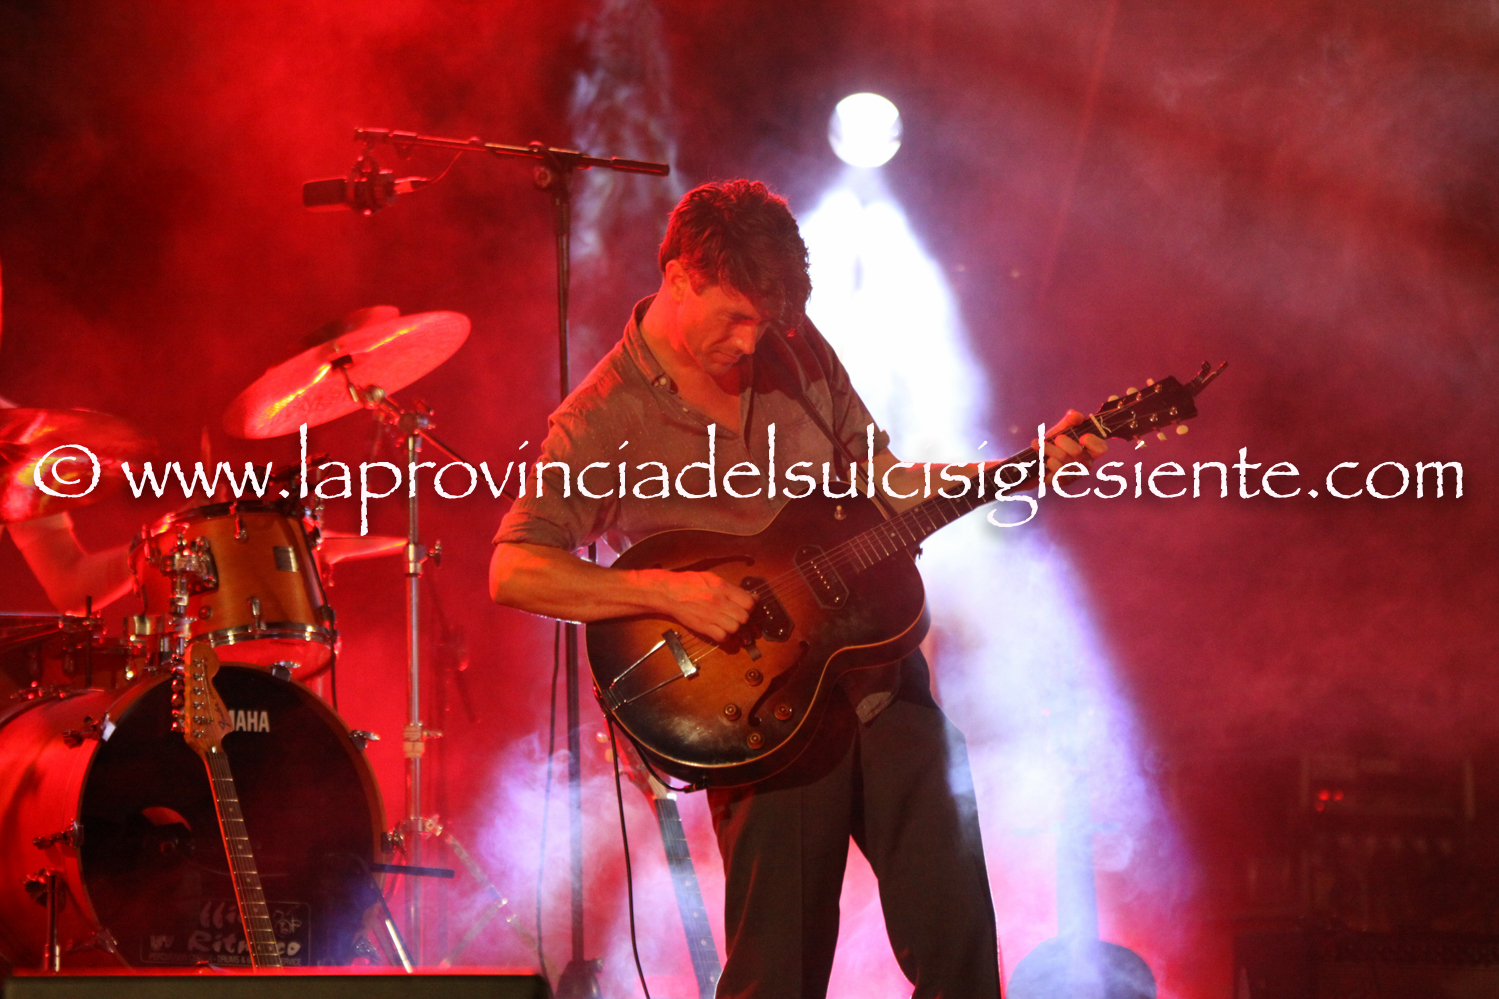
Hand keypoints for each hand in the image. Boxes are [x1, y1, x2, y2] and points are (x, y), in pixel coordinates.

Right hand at [636, 568, 755, 641]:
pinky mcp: (703, 627)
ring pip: (735, 628)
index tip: (750, 606)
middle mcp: (719, 602)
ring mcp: (711, 616)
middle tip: (739, 615)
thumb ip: (731, 588)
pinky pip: (722, 637)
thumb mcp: (712, 578)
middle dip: (744, 617)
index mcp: (723, 588)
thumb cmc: (690, 582)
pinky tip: (721, 629)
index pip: (749, 602)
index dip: (752, 605)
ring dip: (735, 627)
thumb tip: (749, 595)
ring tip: (730, 623)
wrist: (669, 592)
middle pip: (744, 617)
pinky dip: (725, 636)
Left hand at [1035, 410, 1107, 486]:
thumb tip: (1075, 415)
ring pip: (1065, 462)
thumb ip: (1071, 420)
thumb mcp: (1062, 428)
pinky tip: (1043, 459)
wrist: (1037, 459)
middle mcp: (1085, 463)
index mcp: (1090, 449)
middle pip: (1078, 453)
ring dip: (1050, 450)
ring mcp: (1074, 474)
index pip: (1101, 449)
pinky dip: (1049, 464)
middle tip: (1057, 438)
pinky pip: (1058, 474)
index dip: (1093, 443)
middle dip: (1065, 443)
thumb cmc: (1055, 443)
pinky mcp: (1062, 482)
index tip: (1082, 437)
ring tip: (1039, 444)